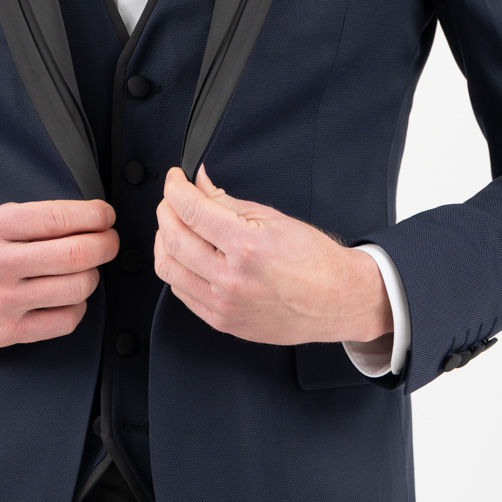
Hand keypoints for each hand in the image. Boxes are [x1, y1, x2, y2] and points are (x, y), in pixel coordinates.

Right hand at [0, 199, 118, 350]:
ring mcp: (2, 301)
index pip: (58, 218)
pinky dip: (78, 307)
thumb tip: (79, 217)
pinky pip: (65, 321)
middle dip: (106, 245)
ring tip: (85, 270)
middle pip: (76, 254)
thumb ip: (22, 217)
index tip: (105, 216)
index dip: (94, 216)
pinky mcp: (6, 332)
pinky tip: (69, 298)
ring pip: (77, 288)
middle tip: (110, 242)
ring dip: (92, 276)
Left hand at [154, 165, 391, 346]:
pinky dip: (177, 267)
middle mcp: (231, 280)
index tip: (175, 179)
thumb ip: (227, 202)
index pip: (190, 211)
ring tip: (177, 226)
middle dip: (166, 210)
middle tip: (174, 199)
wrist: (337, 300)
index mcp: (247, 247)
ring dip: (164, 240)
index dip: (174, 188)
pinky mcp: (222, 322)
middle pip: (172, 238)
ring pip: (168, 267)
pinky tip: (188, 255)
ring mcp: (224, 305)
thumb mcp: (273, 219)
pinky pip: (180, 291)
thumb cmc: (314, 260)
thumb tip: (198, 184)